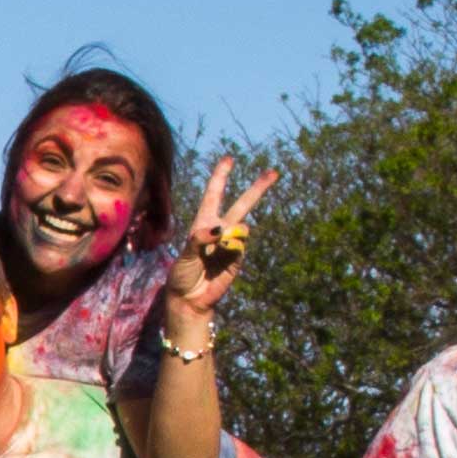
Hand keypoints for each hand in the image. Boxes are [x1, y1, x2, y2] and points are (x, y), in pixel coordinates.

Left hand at [159, 155, 282, 322]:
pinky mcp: (238, 258)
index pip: (214, 194)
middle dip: (258, 188)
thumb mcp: (186, 256)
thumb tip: (221, 229)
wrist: (190, 299)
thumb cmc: (182, 274)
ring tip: (214, 253)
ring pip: (243, 228)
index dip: (221, 176)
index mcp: (203, 222)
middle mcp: (219, 229)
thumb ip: (200, 240)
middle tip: (274, 172)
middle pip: (242, 204)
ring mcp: (231, 243)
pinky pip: (240, 247)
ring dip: (233, 234)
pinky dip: (232, 251)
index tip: (229, 158)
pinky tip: (220, 262)